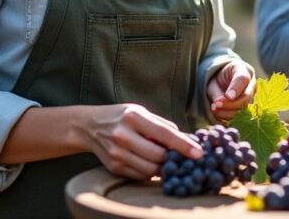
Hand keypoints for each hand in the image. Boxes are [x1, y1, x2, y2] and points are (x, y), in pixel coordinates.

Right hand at [81, 103, 201, 179]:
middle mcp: (123, 136)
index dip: (183, 145)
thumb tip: (186, 139)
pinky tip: (150, 163)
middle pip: (158, 156)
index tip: (199, 152)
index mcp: (133, 117)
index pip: (164, 133)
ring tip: (166, 160)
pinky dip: (150, 172)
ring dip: (163, 168)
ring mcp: (117, 153)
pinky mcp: (113, 167)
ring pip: (150, 169)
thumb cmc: (121, 117)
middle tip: (183, 157)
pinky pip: (140, 176)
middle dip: (173, 158)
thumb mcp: (140, 112)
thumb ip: (162, 125)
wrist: (88, 126)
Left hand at [206, 61, 255, 121]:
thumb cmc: (218, 77)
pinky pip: (238, 116)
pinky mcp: (247, 108)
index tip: (228, 96)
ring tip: (213, 108)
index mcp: (243, 70)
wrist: (221, 81)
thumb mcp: (214, 80)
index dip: (236, 88)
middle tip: (216, 104)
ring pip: (243, 108)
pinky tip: (217, 112)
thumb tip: (219, 104)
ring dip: (227, 111)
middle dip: (230, 103)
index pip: (243, 79)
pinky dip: (226, 115)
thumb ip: (218, 92)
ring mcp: (251, 97)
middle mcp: (251, 84)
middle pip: (246, 96)